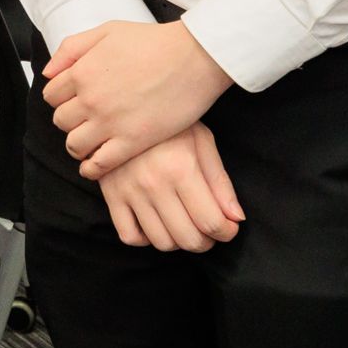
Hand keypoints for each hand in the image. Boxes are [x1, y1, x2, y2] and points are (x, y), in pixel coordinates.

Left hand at [43, 20, 232, 178]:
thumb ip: (72, 48)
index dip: (62, 98)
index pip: (51, 95)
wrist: (194, 57)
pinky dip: (91, 168)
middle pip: (61, 121)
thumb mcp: (107, 31)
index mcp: (82, 72)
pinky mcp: (132, 141)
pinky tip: (95, 165)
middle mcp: (90, 99)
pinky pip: (99, 165)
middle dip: (70, 120)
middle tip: (86, 119)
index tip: (74, 101)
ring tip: (91, 141)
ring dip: (78, 144)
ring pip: (74, 145)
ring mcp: (110, 123)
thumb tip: (48, 72)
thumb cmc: (155, 42)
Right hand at [96, 124, 244, 251]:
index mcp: (181, 168)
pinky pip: (129, 236)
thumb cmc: (170, 123)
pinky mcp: (111, 195)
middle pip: (188, 238)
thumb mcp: (202, 141)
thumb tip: (236, 218)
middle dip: (207, 241)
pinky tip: (156, 223)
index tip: (229, 228)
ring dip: (180, 242)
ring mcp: (129, 191)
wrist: (123, 105)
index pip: (211, 222)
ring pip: (161, 242)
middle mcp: (153, 183)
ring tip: (186, 226)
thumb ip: (220, 181)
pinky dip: (146, 239)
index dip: (227, 232)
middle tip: (210, 230)